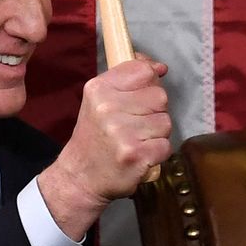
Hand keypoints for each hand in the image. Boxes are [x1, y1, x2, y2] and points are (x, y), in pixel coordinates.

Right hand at [36, 54, 172, 239]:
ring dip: (156, 134)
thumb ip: (127, 79)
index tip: (142, 95)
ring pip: (165, 121)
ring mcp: (122, 133)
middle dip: (154, 111)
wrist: (80, 177)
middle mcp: (108, 108)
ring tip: (136, 141)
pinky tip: (140, 155)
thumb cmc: (94, 137)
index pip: (144, 71)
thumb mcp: (100, 100)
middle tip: (135, 125)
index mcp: (99, 89)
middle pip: (160, 96)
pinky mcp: (136, 155)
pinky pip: (166, 145)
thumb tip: (159, 67)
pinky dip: (157, 153)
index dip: (150, 82)